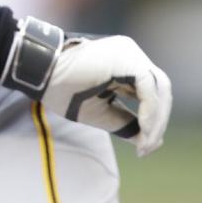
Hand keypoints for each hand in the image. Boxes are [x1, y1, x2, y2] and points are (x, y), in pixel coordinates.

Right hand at [44, 35, 171, 155]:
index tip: (144, 149)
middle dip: (158, 122)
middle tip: (146, 149)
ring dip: (157, 119)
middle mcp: (131, 55)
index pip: (150, 94)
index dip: (153, 121)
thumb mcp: (98, 112)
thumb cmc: (62, 90)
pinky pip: (149, 87)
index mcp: (124, 65)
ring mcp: (130, 53)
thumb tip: (149, 141)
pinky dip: (150, 110)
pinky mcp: (127, 57)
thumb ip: (124, 122)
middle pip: (160, 90)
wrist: (41, 73)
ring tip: (146, 143)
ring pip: (159, 88)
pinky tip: (144, 129)